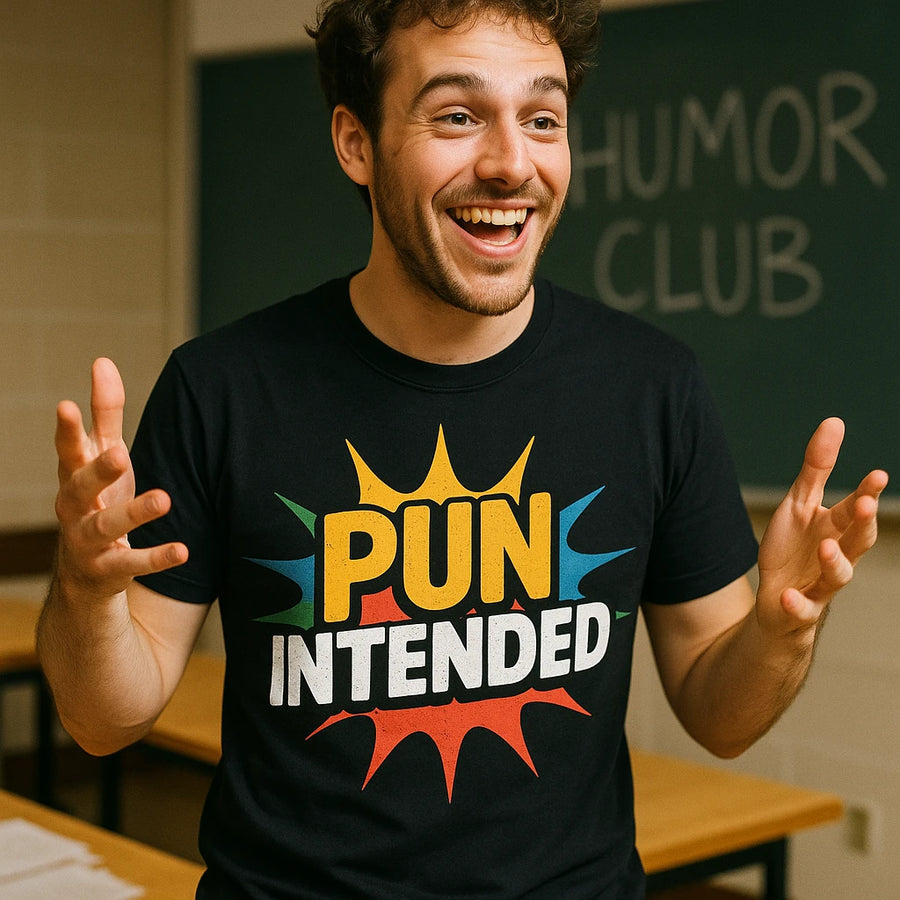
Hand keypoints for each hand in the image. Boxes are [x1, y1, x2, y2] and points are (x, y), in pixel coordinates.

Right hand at [54, 358, 187, 599]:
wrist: (87, 571)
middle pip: (78, 488)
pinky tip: (183, 550)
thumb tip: (102, 361)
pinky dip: (156, 557)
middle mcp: (74, 507)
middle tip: (120, 454)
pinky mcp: (107, 570)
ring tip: (164, 499)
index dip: (67, 430)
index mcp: (74, 476)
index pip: (68, 450)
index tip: (67, 405)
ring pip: (105, 527)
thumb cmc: (99, 497)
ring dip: (133, 512)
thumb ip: (105, 413)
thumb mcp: (103, 454)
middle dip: (97, 470)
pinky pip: (131, 563)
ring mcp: (87, 541)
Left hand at [756, 418, 887, 638]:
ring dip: (834, 562)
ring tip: (825, 547)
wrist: (776, 601)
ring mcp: (819, 584)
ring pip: (838, 576)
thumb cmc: (794, 548)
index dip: (866, 493)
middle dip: (863, 524)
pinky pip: (801, 610)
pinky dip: (796, 604)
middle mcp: (835, 555)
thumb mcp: (799, 503)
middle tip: (864, 504)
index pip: (855, 509)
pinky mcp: (799, 609)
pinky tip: (787, 596)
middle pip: (858, 541)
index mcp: (835, 528)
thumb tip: (835, 421)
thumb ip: (816, 467)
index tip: (877, 475)